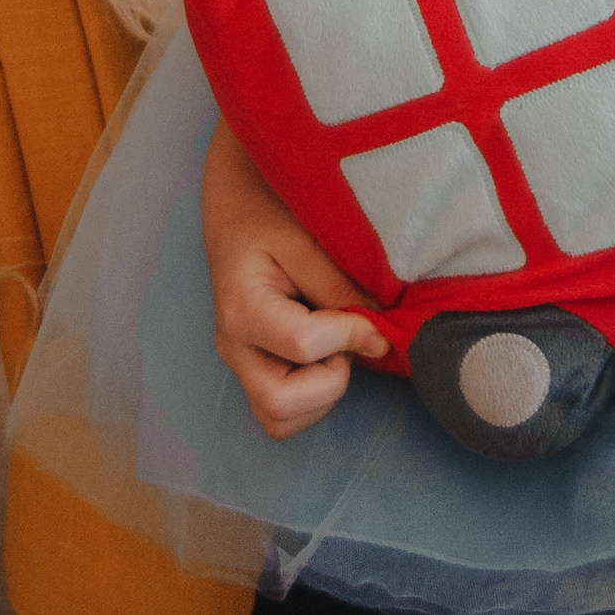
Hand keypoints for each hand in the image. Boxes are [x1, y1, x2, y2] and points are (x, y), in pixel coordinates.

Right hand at [202, 118, 388, 435]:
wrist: (236, 194)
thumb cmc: (271, 205)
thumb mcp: (306, 234)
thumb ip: (341, 286)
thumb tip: (382, 336)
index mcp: (242, 308)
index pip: (303, 346)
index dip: (350, 333)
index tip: (376, 313)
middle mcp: (233, 346)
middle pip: (279, 406)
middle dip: (330, 381)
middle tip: (348, 336)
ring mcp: (240, 360)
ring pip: (279, 420)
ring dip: (321, 394)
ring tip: (337, 341)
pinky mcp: (253, 364)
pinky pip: (281, 410)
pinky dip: (312, 394)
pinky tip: (327, 348)